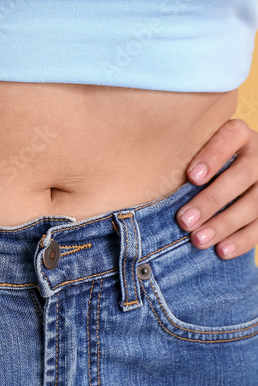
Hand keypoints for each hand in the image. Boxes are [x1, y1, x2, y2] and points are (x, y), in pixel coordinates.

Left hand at [175, 118, 257, 258]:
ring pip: (254, 203)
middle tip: (184, 221)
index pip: (231, 137)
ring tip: (198, 240)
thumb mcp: (191, 151)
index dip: (213, 156)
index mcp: (238, 135)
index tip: (191, 177)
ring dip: (224, 224)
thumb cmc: (195, 161)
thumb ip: (178, 158)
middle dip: (211, 201)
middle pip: (241, 176)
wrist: (229, 173)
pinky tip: (222, 251)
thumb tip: (140, 178)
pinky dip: (242, 240)